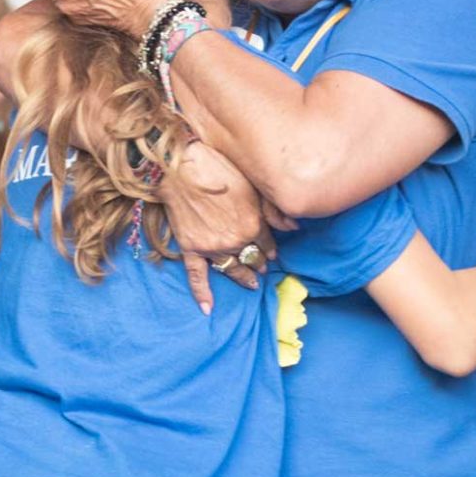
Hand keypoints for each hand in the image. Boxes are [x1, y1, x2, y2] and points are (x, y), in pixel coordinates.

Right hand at [163, 140, 281, 312]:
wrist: (180, 167)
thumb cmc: (218, 168)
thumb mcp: (253, 184)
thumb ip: (274, 208)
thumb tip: (294, 226)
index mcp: (254, 225)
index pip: (268, 244)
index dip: (271, 248)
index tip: (272, 252)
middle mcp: (236, 241)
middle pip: (252, 258)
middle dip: (260, 263)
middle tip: (263, 267)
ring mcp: (213, 248)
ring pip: (232, 269)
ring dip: (243, 277)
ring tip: (251, 283)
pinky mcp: (191, 248)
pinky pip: (197, 276)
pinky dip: (202, 293)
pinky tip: (207, 309)